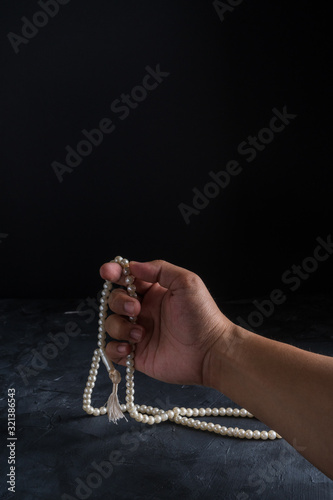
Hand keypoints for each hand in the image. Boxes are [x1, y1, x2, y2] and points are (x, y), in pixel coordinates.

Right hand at [100, 259, 232, 385]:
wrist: (210, 351)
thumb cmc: (203, 316)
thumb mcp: (186, 282)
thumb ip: (159, 270)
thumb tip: (133, 266)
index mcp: (154, 291)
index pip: (127, 278)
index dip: (114, 273)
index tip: (107, 271)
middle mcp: (144, 310)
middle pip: (114, 299)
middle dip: (119, 301)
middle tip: (136, 307)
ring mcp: (138, 332)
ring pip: (111, 323)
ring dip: (120, 326)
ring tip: (140, 333)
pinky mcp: (137, 354)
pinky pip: (112, 350)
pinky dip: (114, 348)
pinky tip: (129, 348)